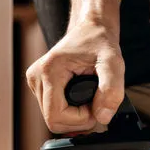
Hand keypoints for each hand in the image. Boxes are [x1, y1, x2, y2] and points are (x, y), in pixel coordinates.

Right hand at [26, 19, 123, 133]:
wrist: (92, 29)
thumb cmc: (100, 42)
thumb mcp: (114, 62)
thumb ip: (112, 89)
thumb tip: (102, 117)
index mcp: (48, 71)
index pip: (55, 116)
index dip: (79, 119)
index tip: (96, 106)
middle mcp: (36, 77)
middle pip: (53, 121)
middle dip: (78, 120)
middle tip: (96, 103)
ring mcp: (35, 82)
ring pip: (53, 119)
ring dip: (75, 117)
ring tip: (90, 99)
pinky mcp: (39, 86)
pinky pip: (53, 112)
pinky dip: (70, 112)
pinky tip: (82, 99)